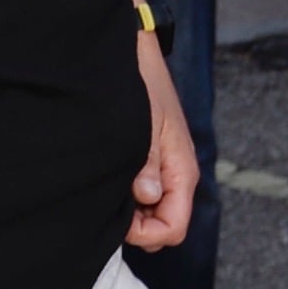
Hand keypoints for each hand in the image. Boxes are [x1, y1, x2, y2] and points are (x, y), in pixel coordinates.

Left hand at [125, 28, 198, 252]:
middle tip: (108, 206)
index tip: (117, 219)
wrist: (135, 54)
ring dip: (130, 211)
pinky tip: (108, 180)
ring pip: (152, 212)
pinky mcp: (150, 162)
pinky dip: (127, 198)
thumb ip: (147, 164)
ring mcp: (163, 169)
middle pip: (164, 225)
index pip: (173, 227)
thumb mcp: (144, 124)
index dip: (145, 234)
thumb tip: (148, 196)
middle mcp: (176, 174)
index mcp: (182, 170)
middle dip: (137, 227)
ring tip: (105, 189)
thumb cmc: (141, 85)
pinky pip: (144, 196)